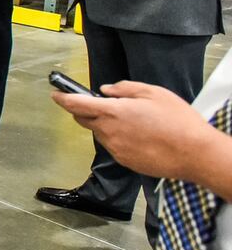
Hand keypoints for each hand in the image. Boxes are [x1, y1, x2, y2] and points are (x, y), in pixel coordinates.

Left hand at [51, 80, 218, 183]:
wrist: (194, 154)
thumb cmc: (177, 121)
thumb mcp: (153, 93)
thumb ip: (124, 89)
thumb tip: (106, 90)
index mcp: (113, 112)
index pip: (76, 104)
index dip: (62, 98)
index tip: (55, 94)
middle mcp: (109, 131)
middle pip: (84, 119)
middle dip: (85, 110)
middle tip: (99, 104)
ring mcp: (116, 149)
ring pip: (100, 133)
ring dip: (106, 125)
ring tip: (133, 121)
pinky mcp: (124, 161)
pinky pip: (114, 146)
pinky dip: (119, 138)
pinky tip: (139, 136)